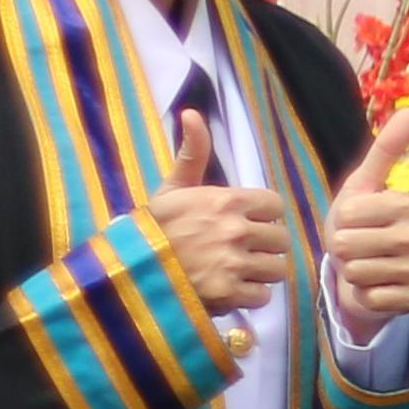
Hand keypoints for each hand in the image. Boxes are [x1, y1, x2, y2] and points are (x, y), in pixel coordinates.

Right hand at [134, 100, 292, 351]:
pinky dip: (249, 296)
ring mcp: (234, 263)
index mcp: (225, 201)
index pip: (275, 205)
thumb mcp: (172, 188)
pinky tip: (229, 289)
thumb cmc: (153, 228)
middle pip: (281, 238)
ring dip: (259, 272)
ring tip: (234, 271)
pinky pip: (264, 295)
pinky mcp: (230, 294)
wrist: (127, 272)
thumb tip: (191, 113)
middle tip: (240, 250)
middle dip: (264, 246)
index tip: (245, 222)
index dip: (263, 215)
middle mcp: (235, 230)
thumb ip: (192, 153)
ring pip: (276, 268)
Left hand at [320, 113, 408, 336]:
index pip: (350, 213)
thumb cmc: (359, 226)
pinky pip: (371, 297)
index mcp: (407, 205)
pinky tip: (375, 288)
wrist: (364, 273)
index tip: (354, 222)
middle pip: (349, 244)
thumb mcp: (362, 186)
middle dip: (342, 250)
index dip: (340, 221)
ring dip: (351, 273)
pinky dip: (364, 295)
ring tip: (364, 267)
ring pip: (358, 272)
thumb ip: (385, 150)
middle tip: (356, 248)